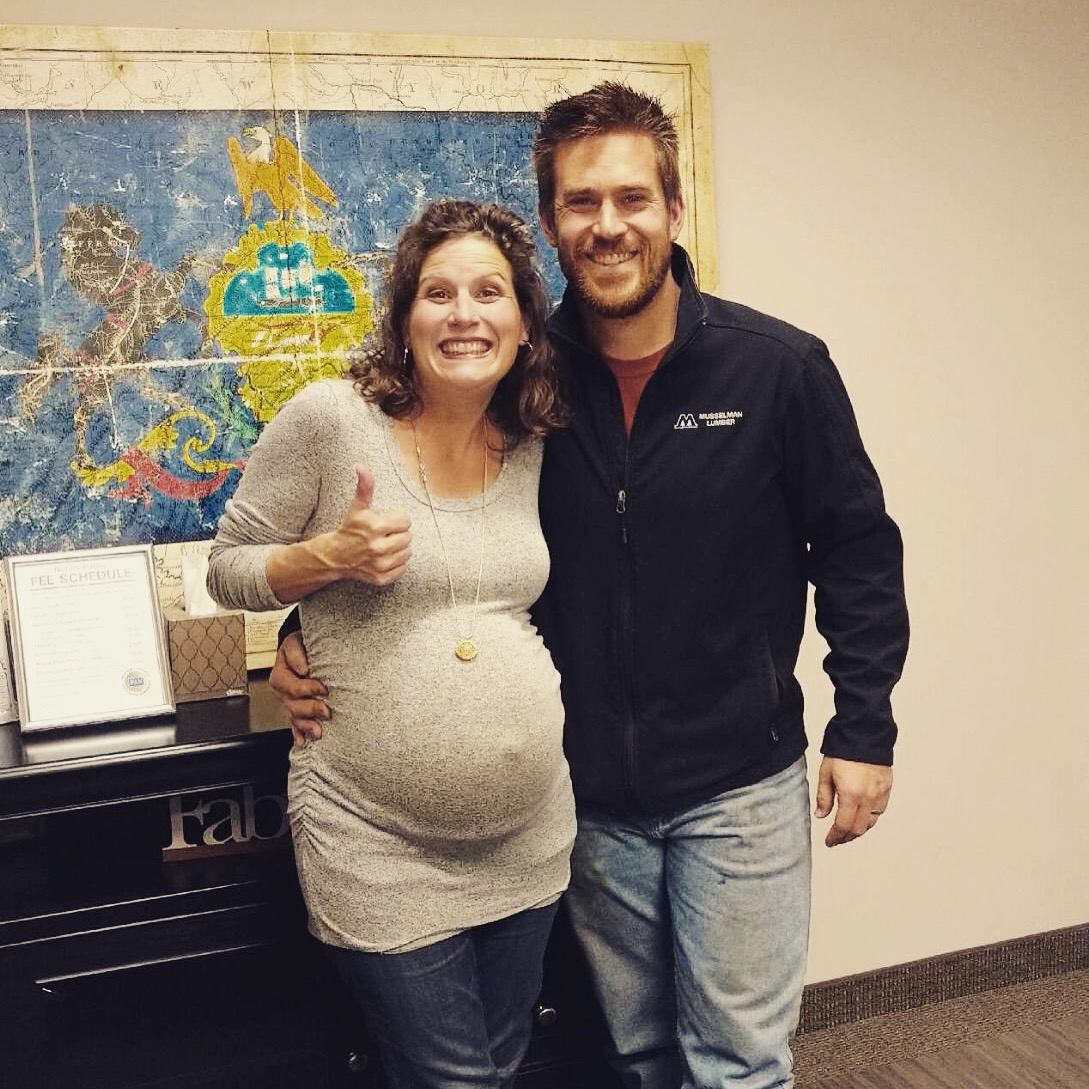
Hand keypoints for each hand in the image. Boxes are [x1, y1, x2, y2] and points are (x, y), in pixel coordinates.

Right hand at [269, 631, 329, 746]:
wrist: (304, 645)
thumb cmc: (302, 643)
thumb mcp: (295, 641)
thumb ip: (296, 652)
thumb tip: (303, 668)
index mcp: (281, 673)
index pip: (290, 686)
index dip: (306, 689)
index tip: (323, 688)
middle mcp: (283, 690)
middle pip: (292, 705)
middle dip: (310, 709)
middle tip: (326, 711)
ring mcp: (289, 701)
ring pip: (294, 717)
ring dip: (306, 725)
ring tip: (318, 731)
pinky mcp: (296, 708)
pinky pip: (295, 724)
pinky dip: (299, 734)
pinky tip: (302, 741)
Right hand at [332, 465, 411, 585]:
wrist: (335, 556)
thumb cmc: (350, 528)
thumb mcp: (358, 507)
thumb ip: (364, 486)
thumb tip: (360, 466)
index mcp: (375, 527)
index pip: (406, 521)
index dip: (397, 519)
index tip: (386, 522)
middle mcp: (377, 547)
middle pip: (408, 537)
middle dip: (398, 534)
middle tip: (385, 534)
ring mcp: (379, 565)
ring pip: (407, 553)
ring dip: (399, 548)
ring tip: (385, 545)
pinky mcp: (380, 578)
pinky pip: (402, 569)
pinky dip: (396, 564)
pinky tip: (385, 558)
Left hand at [814, 757, 892, 846]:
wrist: (864, 734)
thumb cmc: (843, 751)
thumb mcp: (826, 773)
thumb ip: (824, 797)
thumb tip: (821, 815)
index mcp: (851, 795)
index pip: (843, 826)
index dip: (835, 837)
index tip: (830, 841)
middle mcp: (868, 798)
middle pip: (858, 829)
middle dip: (847, 837)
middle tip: (837, 839)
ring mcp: (879, 794)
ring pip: (871, 822)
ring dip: (859, 830)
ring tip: (849, 830)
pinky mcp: (886, 789)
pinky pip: (880, 811)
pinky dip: (870, 818)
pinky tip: (862, 816)